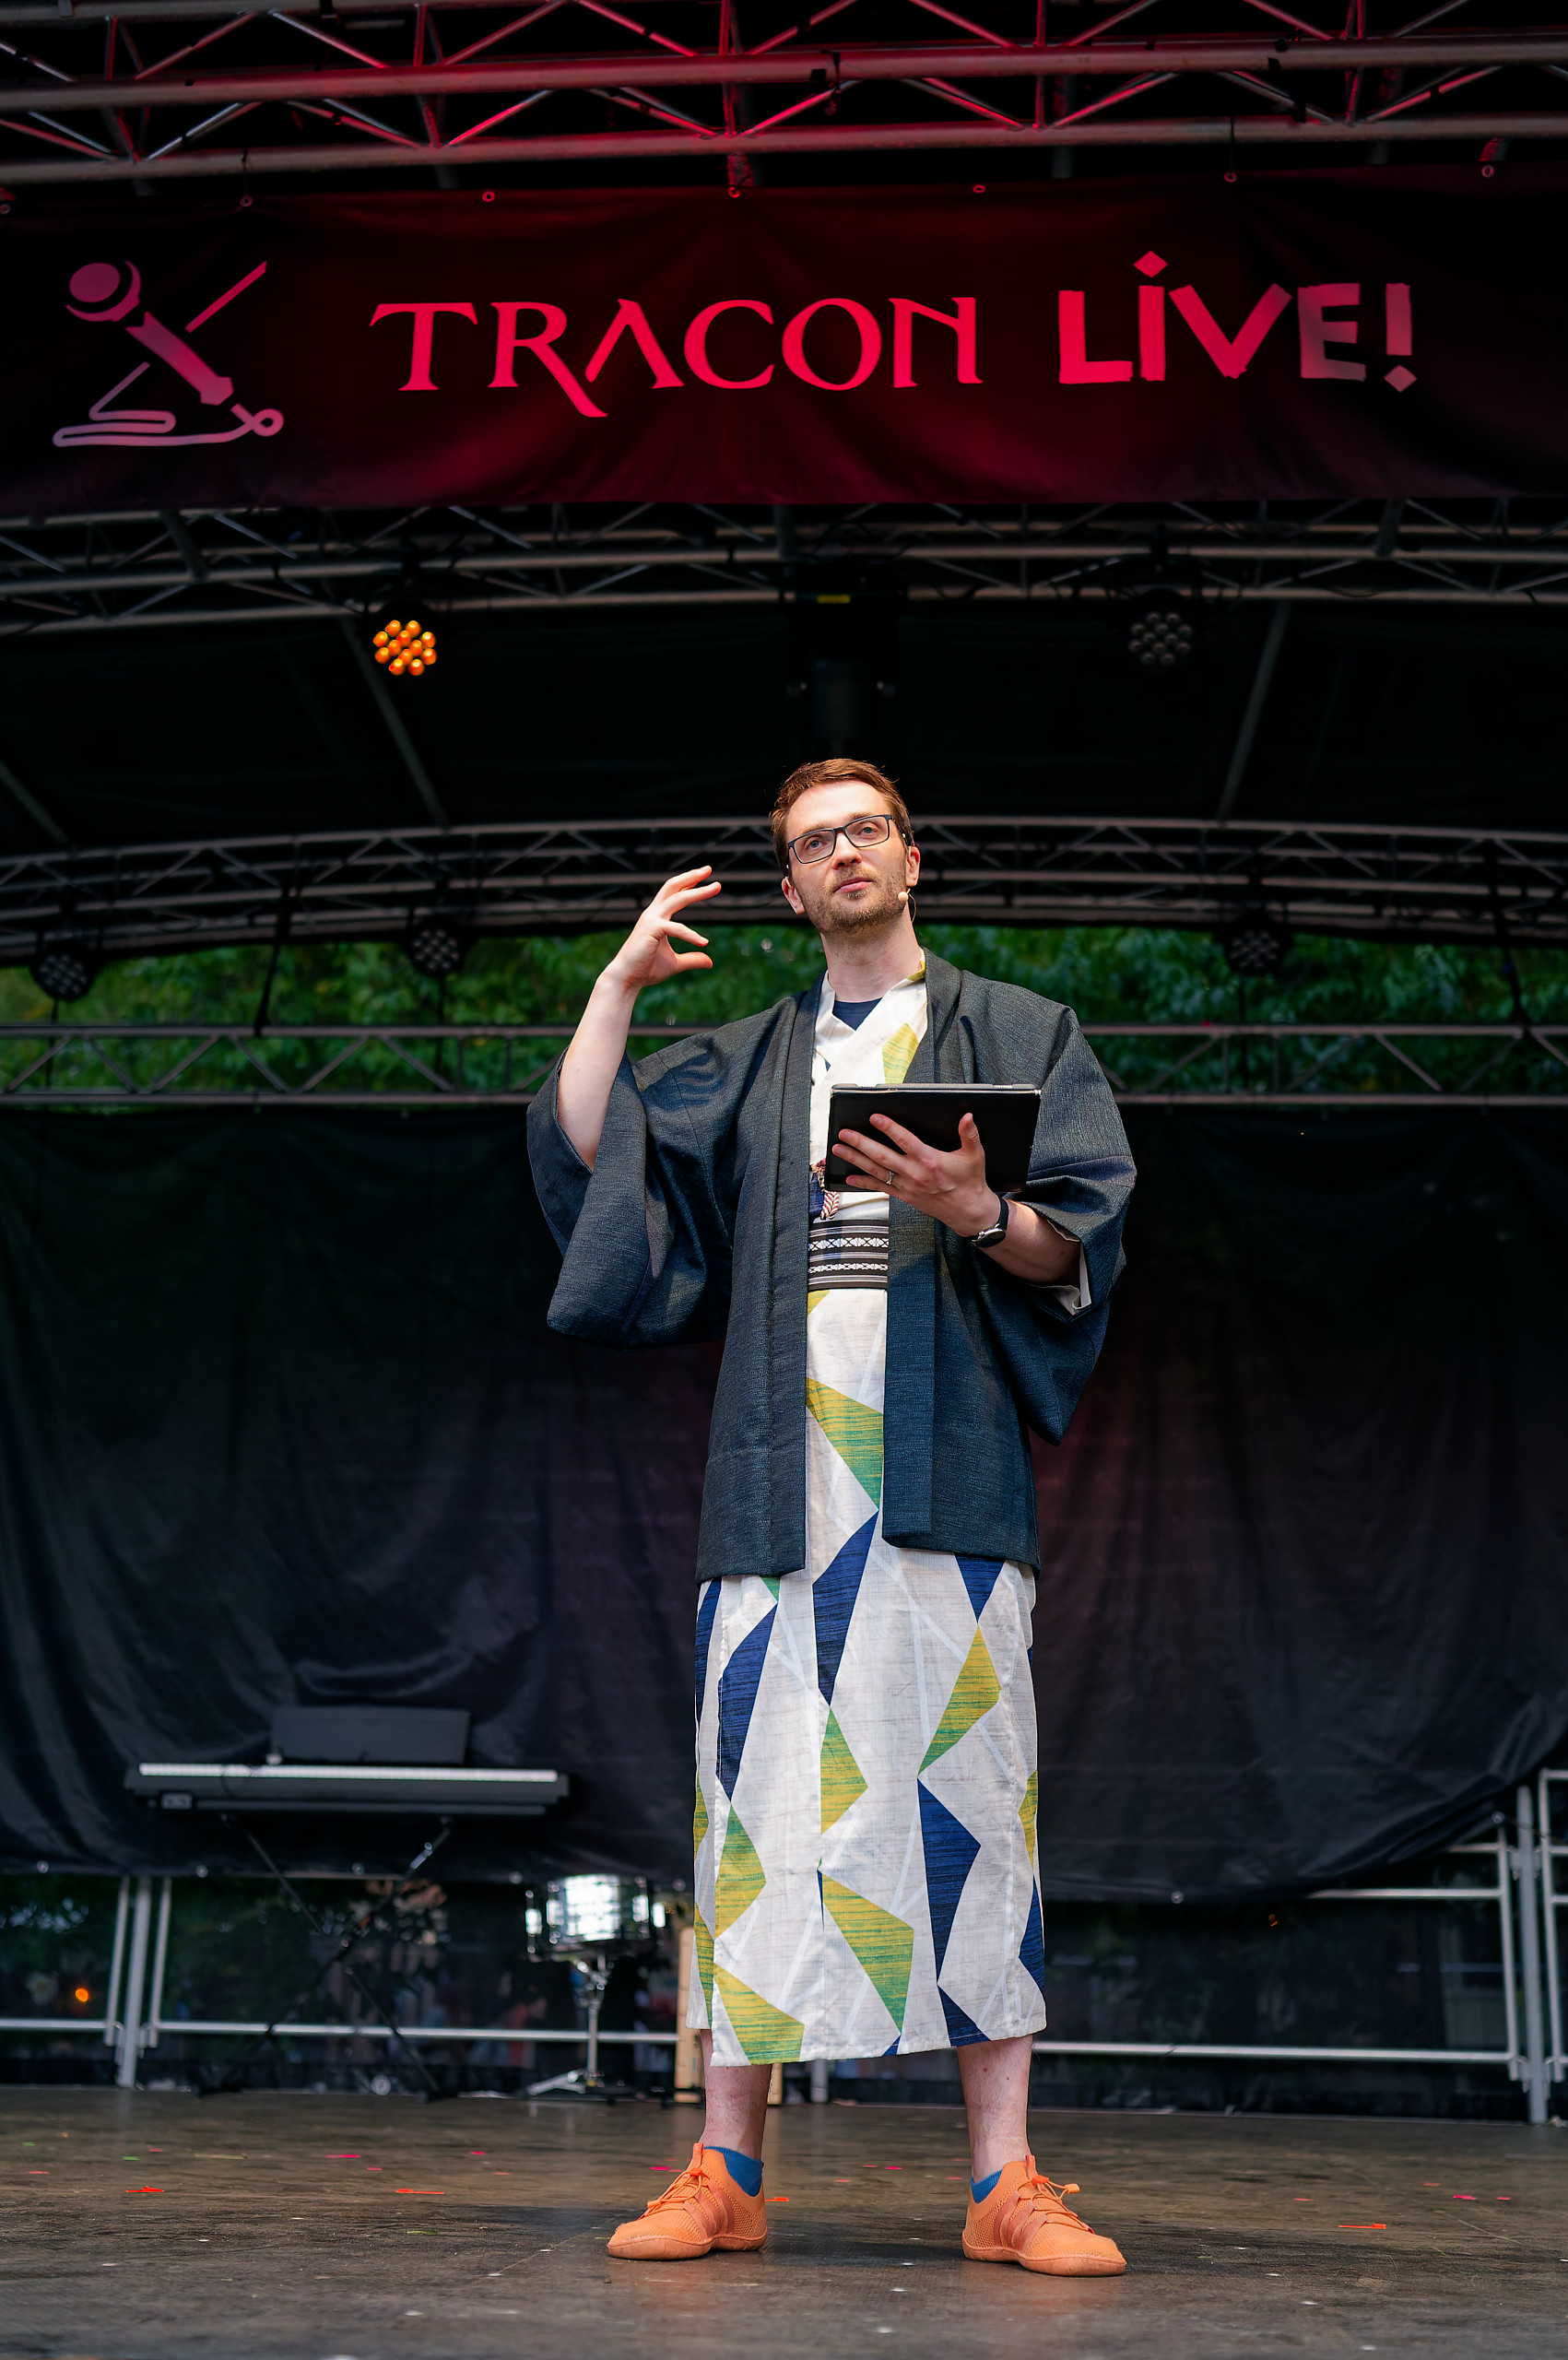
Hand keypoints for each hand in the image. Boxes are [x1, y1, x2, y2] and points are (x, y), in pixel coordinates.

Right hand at [603, 866, 722, 994]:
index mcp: (656, 916)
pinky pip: (676, 928)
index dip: (688, 882)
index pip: (673, 893)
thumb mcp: (675, 963)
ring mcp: (651, 919)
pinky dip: (691, 935)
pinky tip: (703, 943)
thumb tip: (710, 961)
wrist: (627, 978)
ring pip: (677, 899)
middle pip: (673, 887)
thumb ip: (692, 959)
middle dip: (692, 876)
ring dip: (698, 892)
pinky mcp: (652, 930)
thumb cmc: (646, 969)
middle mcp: (653, 913)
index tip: (704, 875)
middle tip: (709, 869)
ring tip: (716, 887)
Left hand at [833, 1109, 998, 1236]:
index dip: (889, 1128)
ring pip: (876, 1171)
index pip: (905, 1140)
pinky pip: (880, 1188)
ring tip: (839, 1149)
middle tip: (844, 1133)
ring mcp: (907, 1186)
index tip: (874, 1117)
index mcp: (930, 1160)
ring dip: (855, 1159)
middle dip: (861, 1143)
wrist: (968, 1211)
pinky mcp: (904, 1196)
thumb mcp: (974, 1155)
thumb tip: (967, 1117)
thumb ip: (969, 1134)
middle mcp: (915, 1173)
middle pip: (882, 1156)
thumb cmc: (970, 1182)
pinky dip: (863, 1183)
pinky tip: (849, 1178)